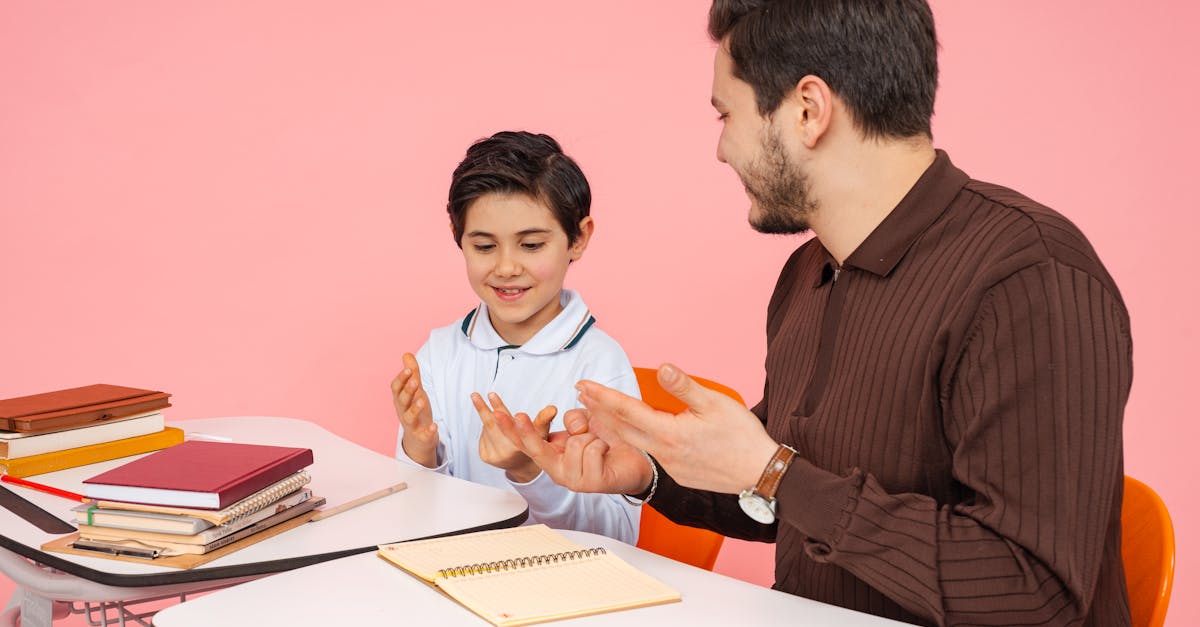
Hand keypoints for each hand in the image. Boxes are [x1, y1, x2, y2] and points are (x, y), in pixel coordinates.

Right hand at [390, 353, 437, 467]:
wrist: (418, 439)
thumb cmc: (415, 410)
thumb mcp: (416, 391)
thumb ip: (413, 374)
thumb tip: (406, 354)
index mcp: (401, 399)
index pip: (396, 388)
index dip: (401, 379)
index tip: (407, 369)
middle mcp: (403, 411)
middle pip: (402, 400)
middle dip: (407, 390)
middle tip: (415, 381)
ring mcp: (411, 425)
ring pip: (409, 417)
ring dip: (414, 408)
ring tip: (422, 400)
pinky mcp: (421, 436)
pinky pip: (423, 434)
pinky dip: (428, 430)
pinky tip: (434, 425)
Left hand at [472, 392, 554, 482]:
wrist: (524, 465)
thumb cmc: (533, 445)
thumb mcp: (541, 433)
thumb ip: (544, 420)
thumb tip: (552, 408)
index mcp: (519, 447)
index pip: (507, 423)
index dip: (500, 408)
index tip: (492, 395)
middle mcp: (505, 453)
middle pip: (492, 425)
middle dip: (483, 408)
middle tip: (474, 395)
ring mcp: (493, 456)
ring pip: (487, 429)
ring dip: (487, 414)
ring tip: (482, 400)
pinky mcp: (485, 457)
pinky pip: (483, 436)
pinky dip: (487, 427)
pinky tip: (492, 422)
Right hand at [490, 406, 652, 495]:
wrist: (636, 460)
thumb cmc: (609, 441)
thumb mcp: (586, 424)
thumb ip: (572, 421)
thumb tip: (571, 422)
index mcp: (553, 456)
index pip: (526, 442)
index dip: (510, 428)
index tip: (495, 413)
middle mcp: (558, 470)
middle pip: (536, 448)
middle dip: (526, 430)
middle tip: (518, 414)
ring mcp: (573, 479)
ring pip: (575, 443)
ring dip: (593, 437)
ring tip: (600, 446)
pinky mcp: (590, 483)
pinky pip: (592, 450)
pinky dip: (603, 445)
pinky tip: (607, 454)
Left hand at [577, 363, 777, 493]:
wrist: (760, 473)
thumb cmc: (742, 436)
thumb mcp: (714, 403)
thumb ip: (684, 386)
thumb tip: (661, 366)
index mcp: (669, 433)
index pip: (626, 410)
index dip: (602, 396)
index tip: (583, 384)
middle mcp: (663, 453)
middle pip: (622, 428)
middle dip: (599, 410)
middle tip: (581, 395)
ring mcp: (670, 466)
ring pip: (633, 443)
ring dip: (613, 426)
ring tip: (598, 412)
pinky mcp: (679, 474)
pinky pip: (648, 454)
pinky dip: (633, 439)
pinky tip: (632, 432)